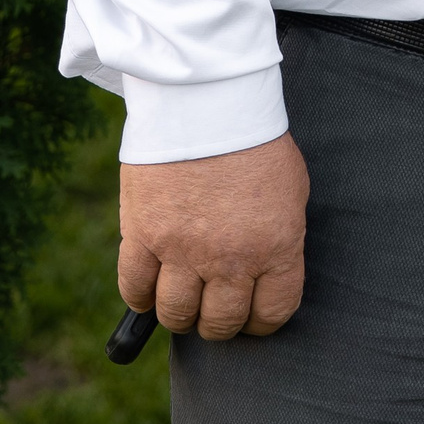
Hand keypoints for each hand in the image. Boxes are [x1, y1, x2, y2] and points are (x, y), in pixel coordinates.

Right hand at [118, 132, 309, 340]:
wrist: (207, 101)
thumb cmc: (254, 141)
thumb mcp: (289, 191)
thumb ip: (278, 239)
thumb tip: (266, 275)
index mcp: (276, 246)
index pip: (273, 313)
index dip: (262, 321)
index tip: (253, 315)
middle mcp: (230, 258)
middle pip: (222, 322)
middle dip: (220, 322)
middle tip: (214, 308)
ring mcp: (183, 250)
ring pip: (177, 315)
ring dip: (181, 315)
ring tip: (183, 300)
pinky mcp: (143, 235)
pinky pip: (135, 289)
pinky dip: (140, 299)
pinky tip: (149, 290)